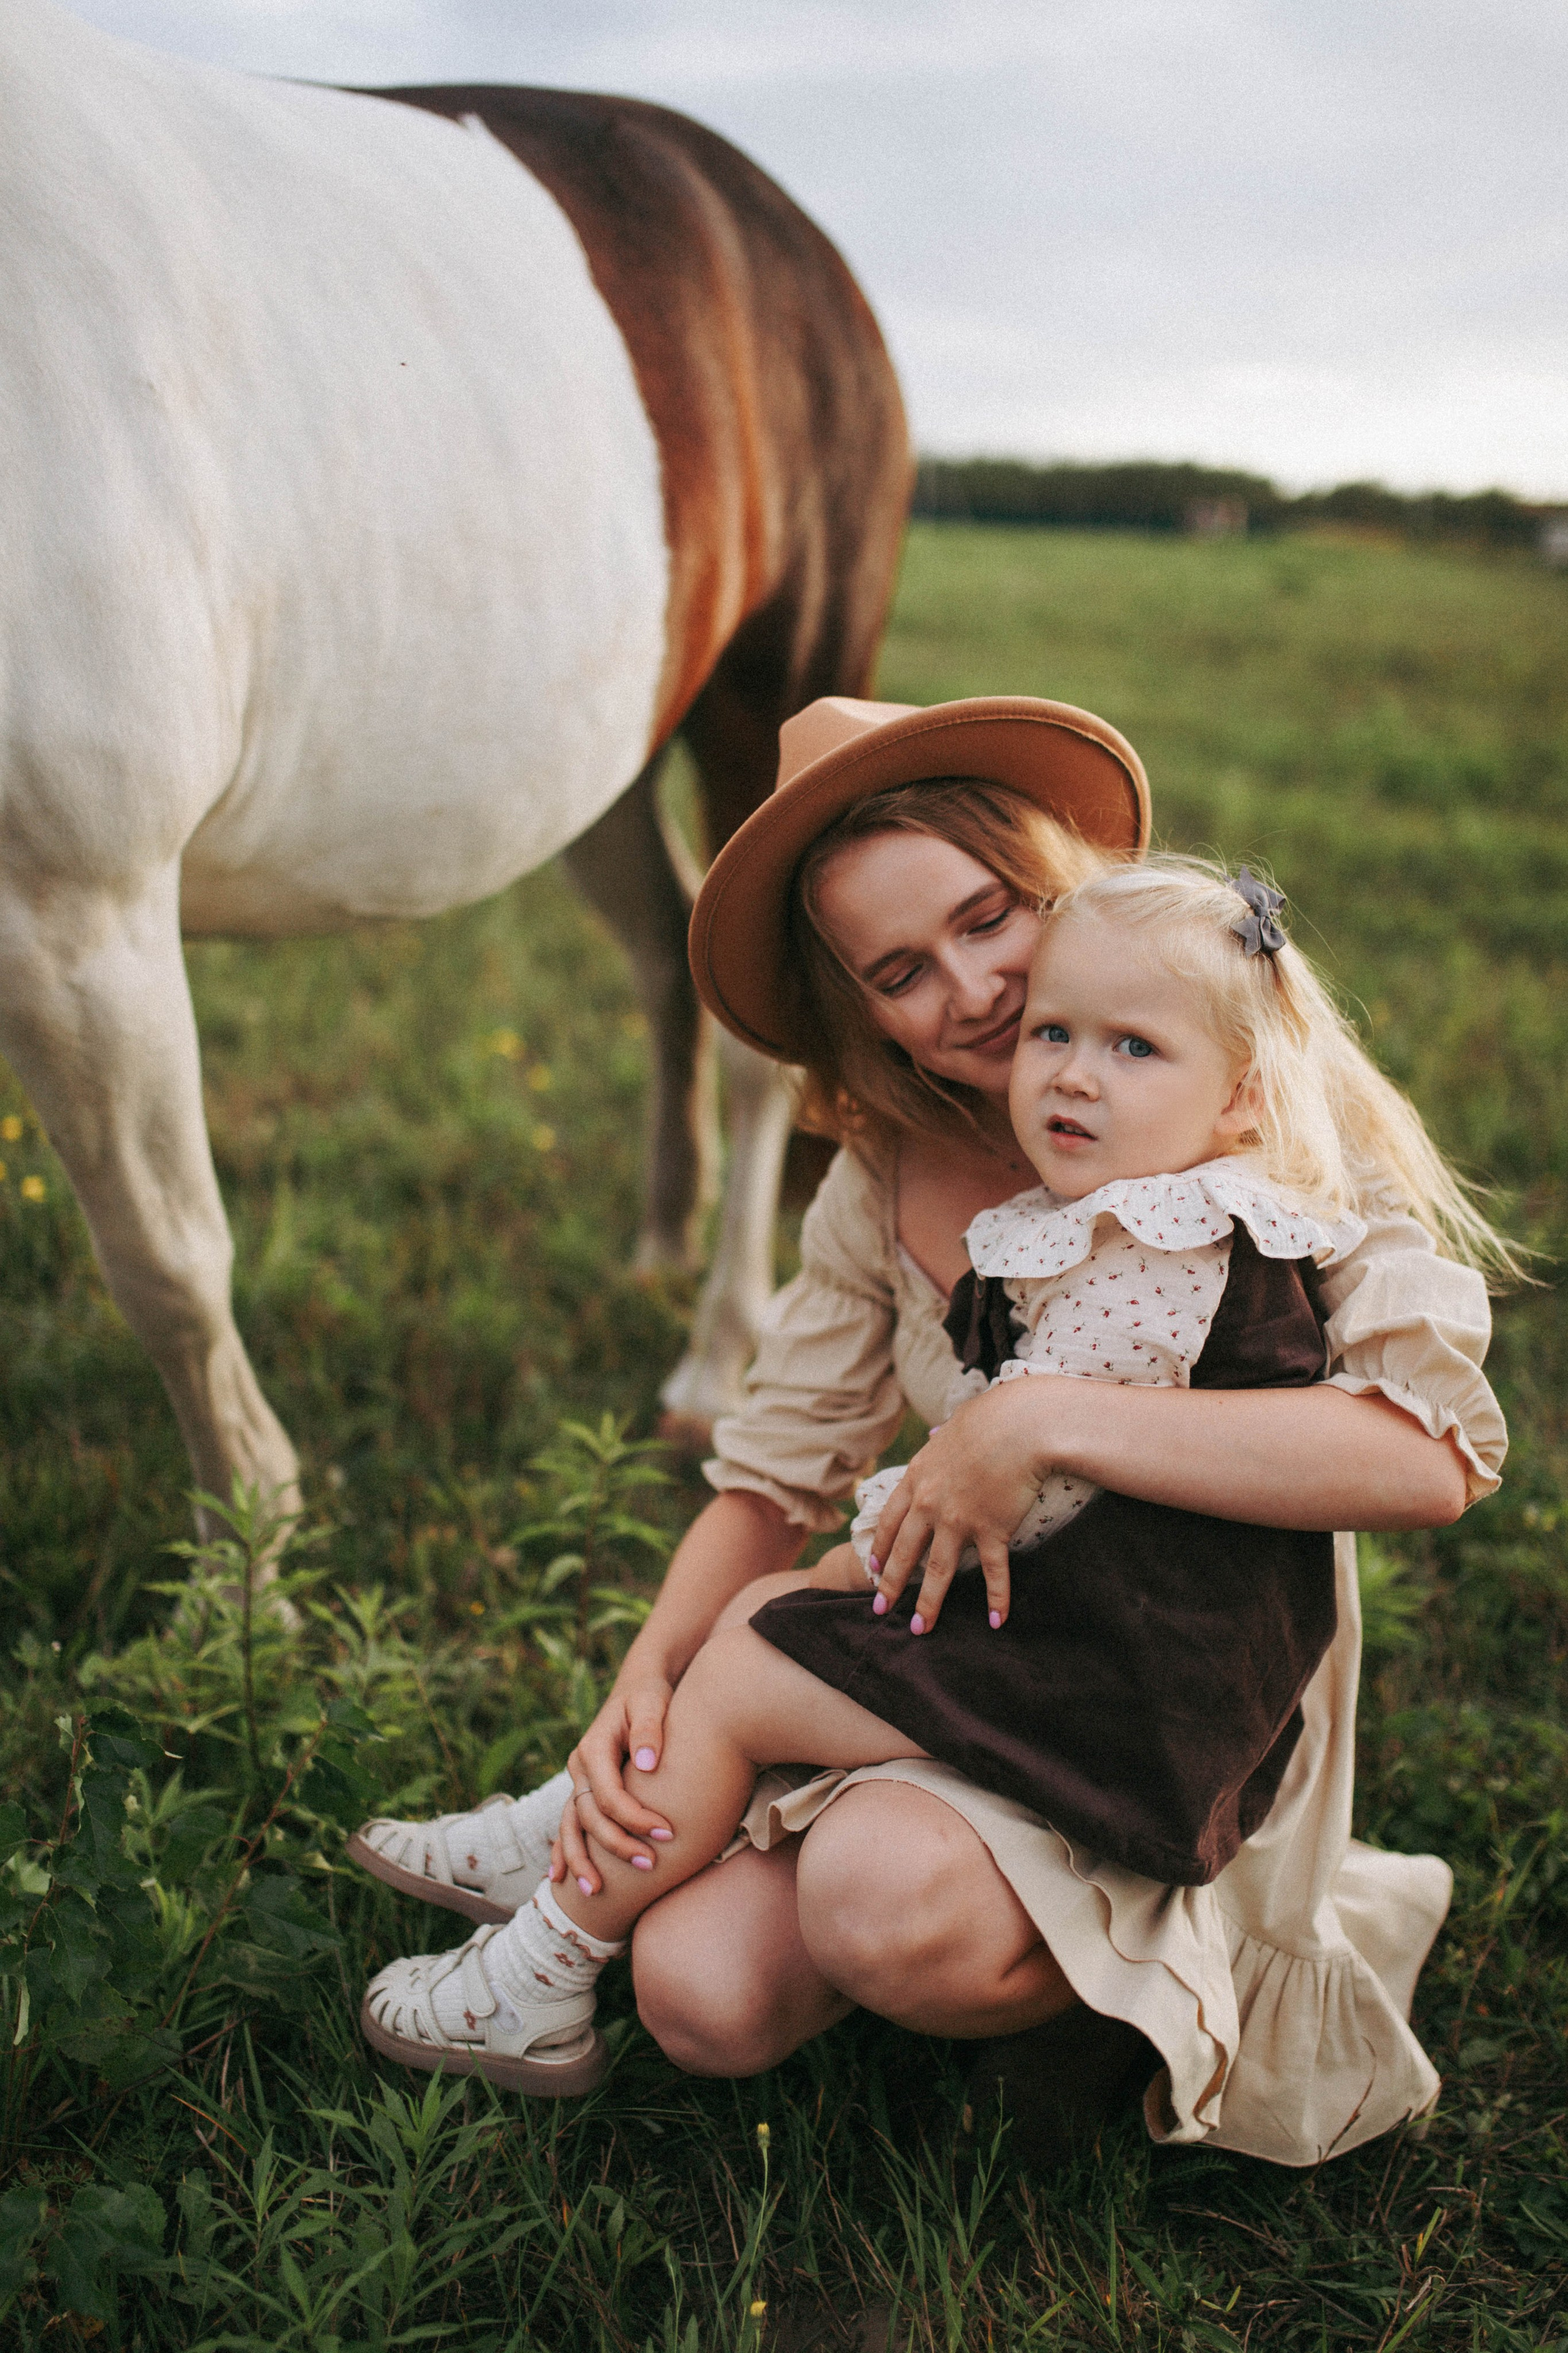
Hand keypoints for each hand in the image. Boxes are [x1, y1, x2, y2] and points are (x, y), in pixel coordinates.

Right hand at [550, 1675, 675, 1894]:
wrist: (639, 1685)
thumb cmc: (651, 1695)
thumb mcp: (653, 1703)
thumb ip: (650, 1729)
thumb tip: (646, 1763)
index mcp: (594, 1748)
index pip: (609, 1794)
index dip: (635, 1818)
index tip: (667, 1833)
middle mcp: (580, 1767)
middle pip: (589, 1817)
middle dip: (617, 1845)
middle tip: (650, 1865)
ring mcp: (579, 1780)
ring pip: (571, 1826)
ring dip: (581, 1859)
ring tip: (595, 1891)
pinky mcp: (585, 1789)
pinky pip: (570, 1824)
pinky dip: (564, 1850)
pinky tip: (560, 1878)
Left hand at [870, 1378, 1058, 1633]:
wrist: (1020, 1424)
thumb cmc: (991, 1417)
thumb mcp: (953, 1427)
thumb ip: (943, 1442)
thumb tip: (940, 1437)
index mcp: (918, 1478)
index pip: (890, 1519)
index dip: (880, 1546)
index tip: (872, 1566)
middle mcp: (930, 1504)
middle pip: (904, 1552)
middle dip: (890, 1585)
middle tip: (880, 1609)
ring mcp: (958, 1520)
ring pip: (937, 1571)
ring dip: (928, 1604)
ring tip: (919, 1629)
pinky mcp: (991, 1530)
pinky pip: (992, 1572)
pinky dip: (996, 1598)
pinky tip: (996, 1621)